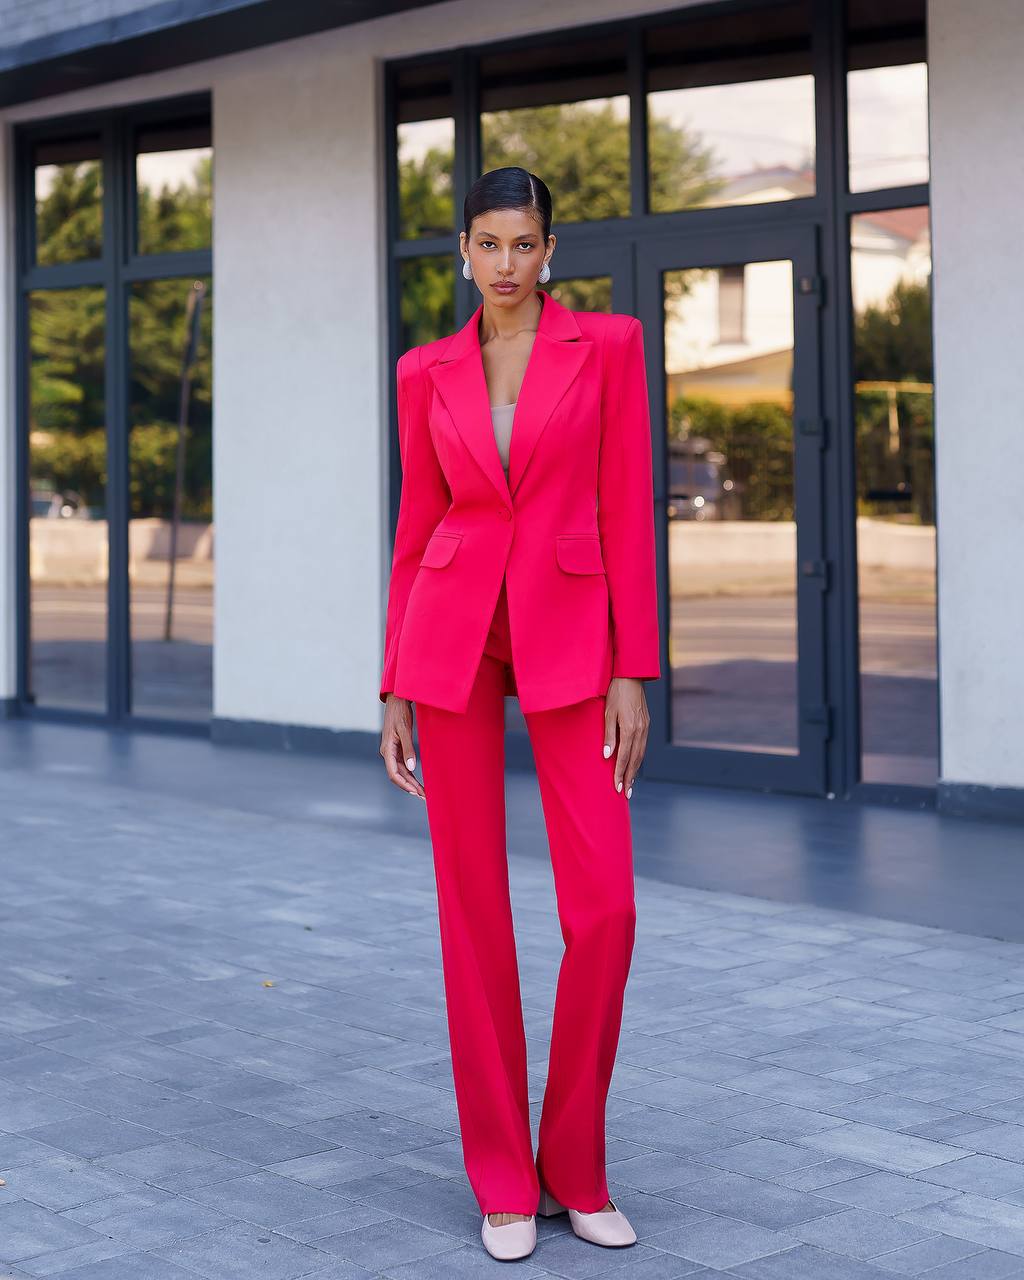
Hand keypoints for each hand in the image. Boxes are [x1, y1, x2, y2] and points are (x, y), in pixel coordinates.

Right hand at [380, 694, 424, 797]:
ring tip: (422, 791)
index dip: (404, 784)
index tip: (415, 792)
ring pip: (400, 771)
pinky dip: (409, 774)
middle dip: (410, 786)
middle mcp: (388, 753)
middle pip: (398, 775)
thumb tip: (412, 767)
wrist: (397, 700)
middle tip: (424, 796)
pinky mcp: (397, 748)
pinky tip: (417, 780)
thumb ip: (408, 749)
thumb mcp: (405, 730)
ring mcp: (392, 751)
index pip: (393, 773)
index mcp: (387, 749)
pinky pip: (402, 765)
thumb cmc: (400, 713)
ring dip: (410, 782)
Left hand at [603, 677, 649, 798]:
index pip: (624, 757)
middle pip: (635, 760)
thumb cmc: (615, 693)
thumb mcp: (607, 713)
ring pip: (641, 754)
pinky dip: (638, 758)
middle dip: (629, 777)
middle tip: (625, 794)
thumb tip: (608, 756)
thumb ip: (609, 735)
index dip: (620, 773)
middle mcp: (640, 730)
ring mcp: (645, 727)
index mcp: (630, 729)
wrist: (631, 676)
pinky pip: (643, 746)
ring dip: (635, 770)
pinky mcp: (646, 724)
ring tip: (630, 784)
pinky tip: (634, 764)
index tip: (616, 787)